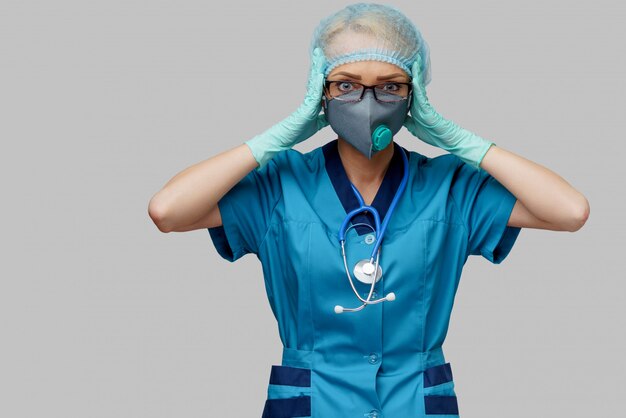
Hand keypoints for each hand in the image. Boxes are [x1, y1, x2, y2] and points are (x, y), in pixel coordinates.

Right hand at [245, 47, 328, 168]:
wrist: (286, 138)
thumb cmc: (298, 131)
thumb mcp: (316, 125)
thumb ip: (324, 119)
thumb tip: (332, 116)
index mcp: (313, 102)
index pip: (319, 85)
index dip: (322, 73)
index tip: (327, 62)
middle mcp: (309, 99)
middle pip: (315, 79)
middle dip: (318, 66)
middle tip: (321, 52)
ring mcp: (307, 102)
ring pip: (313, 82)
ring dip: (316, 69)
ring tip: (319, 56)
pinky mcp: (305, 108)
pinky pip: (313, 94)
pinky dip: (316, 84)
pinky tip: (320, 75)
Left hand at [403, 54, 493, 169]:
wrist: (446, 140)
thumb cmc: (434, 134)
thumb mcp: (413, 127)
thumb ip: (407, 120)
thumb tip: (398, 116)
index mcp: (417, 107)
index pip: (410, 91)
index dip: (407, 81)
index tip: (401, 71)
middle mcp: (421, 104)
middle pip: (415, 85)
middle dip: (413, 72)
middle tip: (410, 59)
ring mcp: (425, 105)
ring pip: (419, 87)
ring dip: (416, 74)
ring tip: (414, 62)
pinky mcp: (428, 109)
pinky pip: (422, 96)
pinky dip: (418, 87)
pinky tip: (414, 78)